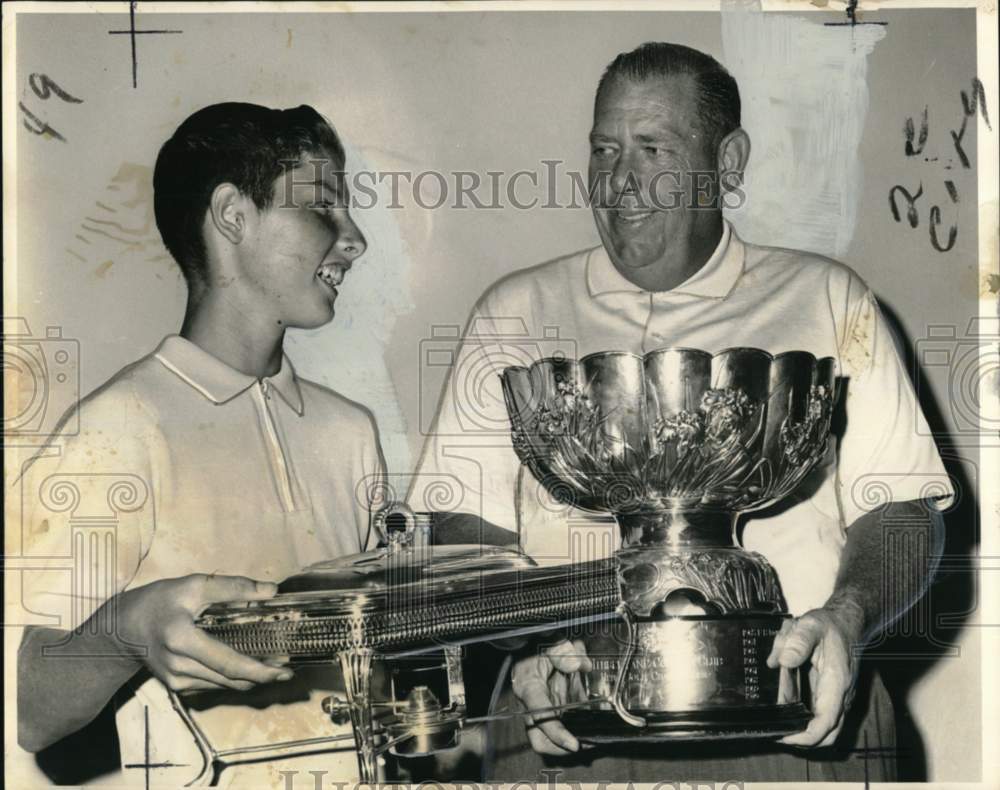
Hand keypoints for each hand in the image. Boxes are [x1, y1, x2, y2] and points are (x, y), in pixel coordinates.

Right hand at [109, 574, 290, 693]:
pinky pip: (212, 685)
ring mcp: (176, 680)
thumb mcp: (194, 585)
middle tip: (287, 671)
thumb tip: (271, 590)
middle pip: (229, 679)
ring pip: (223, 686)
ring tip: (275, 669)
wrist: (121, 628)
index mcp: (182, 638)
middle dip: (261, 677)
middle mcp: (178, 665)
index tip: (283, 669)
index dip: (259, 670)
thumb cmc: (158, 601)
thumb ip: (234, 587)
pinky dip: (232, 679)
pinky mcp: (176, 686)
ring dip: (250, 680)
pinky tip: (248, 670)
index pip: (228, 662)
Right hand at [511, 639, 591, 754]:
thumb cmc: (539, 643)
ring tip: (590, 740)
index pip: (540, 717)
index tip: (574, 744)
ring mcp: (540, 708)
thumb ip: (564, 652)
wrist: (532, 643)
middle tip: (584, 745)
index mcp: (528, 687)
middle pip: (539, 738)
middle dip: (560, 748)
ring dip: (568, 742)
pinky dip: (573, 730)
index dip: (557, 734)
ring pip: (549, 738)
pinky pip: (559, 727)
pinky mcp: (549, 709)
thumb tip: (580, 665)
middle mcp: (530, 703)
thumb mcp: (551, 642)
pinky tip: (588, 726)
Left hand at [767, 604, 863, 747]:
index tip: (783, 736)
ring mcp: (837, 698)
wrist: (846, 622)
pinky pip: (821, 718)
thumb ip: (797, 641)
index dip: (805, 735)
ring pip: (825, 730)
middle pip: (827, 735)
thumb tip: (780, 662)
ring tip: (779, 726)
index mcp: (836, 682)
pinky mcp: (831, 696)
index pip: (826, 721)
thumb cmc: (830, 626)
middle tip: (776, 734)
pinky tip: (786, 712)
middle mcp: (840, 696)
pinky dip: (805, 722)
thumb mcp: (811, 625)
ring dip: (803, 733)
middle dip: (802, 740)